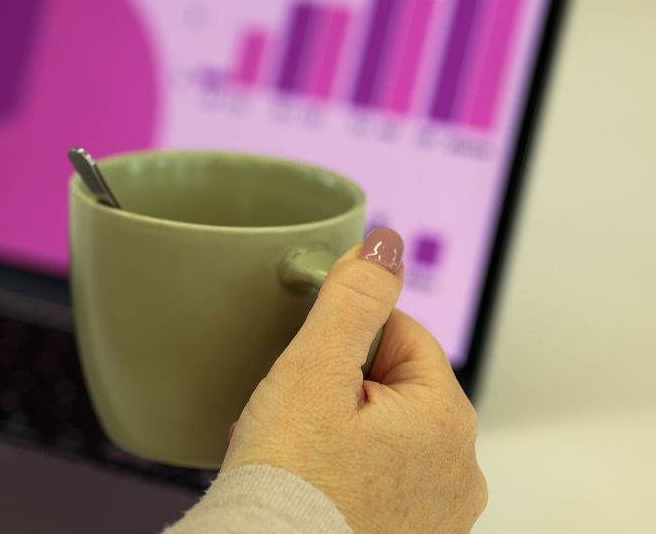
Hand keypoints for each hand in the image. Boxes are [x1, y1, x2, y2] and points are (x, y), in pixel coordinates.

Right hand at [222, 227, 486, 532]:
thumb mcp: (313, 370)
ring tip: (293, 454)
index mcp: (446, 417)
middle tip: (291, 416)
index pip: (399, 335)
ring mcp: (439, 513)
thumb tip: (385, 245)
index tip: (306, 369)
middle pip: (390, 389)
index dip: (341, 342)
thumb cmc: (290, 478)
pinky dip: (343, 478)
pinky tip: (307, 484)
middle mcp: (460, 470)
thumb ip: (351, 300)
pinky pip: (377, 486)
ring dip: (338, 435)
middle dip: (336, 392)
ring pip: (382, 439)